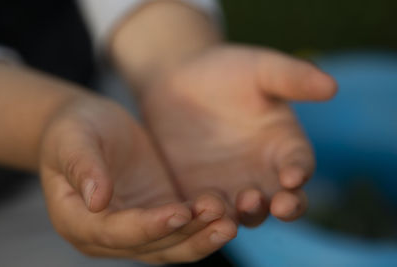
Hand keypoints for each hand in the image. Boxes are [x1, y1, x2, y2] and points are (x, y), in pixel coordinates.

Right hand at [39, 95, 235, 263]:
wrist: (89, 127)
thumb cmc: (73, 131)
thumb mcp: (72, 140)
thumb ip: (82, 168)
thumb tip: (95, 201)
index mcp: (78, 221)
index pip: (115, 233)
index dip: (148, 226)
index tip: (179, 212)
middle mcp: (108, 234)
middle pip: (151, 247)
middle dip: (187, 236)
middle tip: (222, 223)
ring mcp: (136, 226)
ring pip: (172, 244)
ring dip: (201, 236)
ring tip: (231, 222)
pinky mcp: (157, 212)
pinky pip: (183, 226)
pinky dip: (204, 224)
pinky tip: (229, 212)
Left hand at [139, 45, 336, 226]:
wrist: (178, 81)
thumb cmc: (225, 71)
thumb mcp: (260, 69)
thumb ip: (292, 77)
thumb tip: (332, 86)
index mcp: (282, 144)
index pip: (299, 164)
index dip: (299, 171)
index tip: (292, 177)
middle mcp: (261, 171)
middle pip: (280, 199)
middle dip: (281, 206)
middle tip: (271, 204)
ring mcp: (231, 184)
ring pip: (244, 212)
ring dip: (243, 215)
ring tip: (233, 210)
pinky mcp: (200, 191)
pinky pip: (207, 211)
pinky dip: (206, 216)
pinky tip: (197, 212)